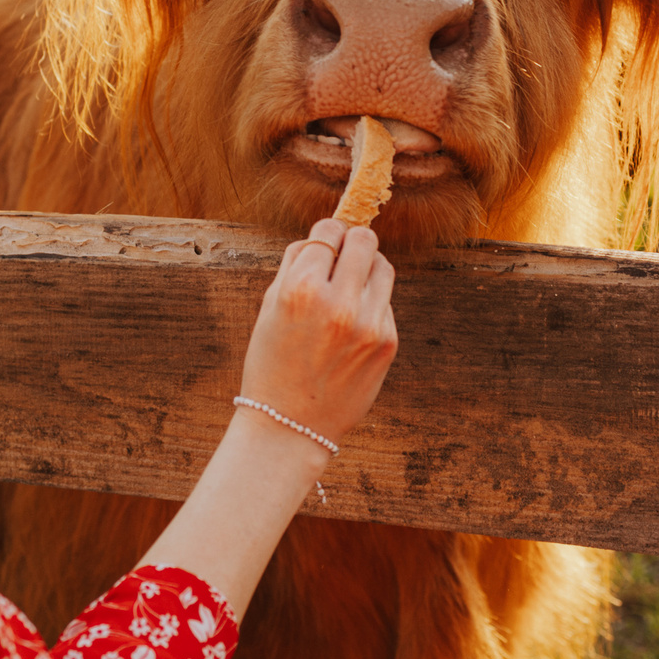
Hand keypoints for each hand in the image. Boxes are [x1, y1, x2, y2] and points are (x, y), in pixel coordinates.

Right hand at [137, 219, 397, 619]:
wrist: (290, 425)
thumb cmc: (272, 361)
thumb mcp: (270, 308)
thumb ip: (296, 265)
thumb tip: (324, 234)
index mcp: (300, 290)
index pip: (327, 233)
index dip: (325, 235)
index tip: (323, 243)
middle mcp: (337, 303)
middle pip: (364, 240)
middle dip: (352, 242)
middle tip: (342, 256)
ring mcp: (369, 323)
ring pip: (383, 266)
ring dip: (367, 268)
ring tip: (349, 287)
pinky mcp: (388, 342)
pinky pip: (385, 301)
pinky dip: (371, 303)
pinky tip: (350, 325)